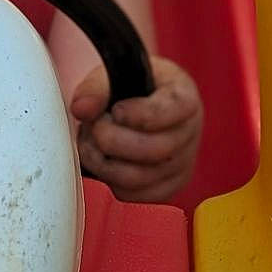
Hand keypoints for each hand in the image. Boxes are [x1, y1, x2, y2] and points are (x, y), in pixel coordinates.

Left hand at [70, 55, 201, 202]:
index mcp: (184, 98)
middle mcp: (189, 134)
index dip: (138, 115)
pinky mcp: (166, 188)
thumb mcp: (115, 75)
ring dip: (103, 163)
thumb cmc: (130, 89)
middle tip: (93, 126)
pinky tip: (102, 160)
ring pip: (139, 178)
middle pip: (154, 150)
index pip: (171, 112)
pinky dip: (109, 181)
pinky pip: (133, 195)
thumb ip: (96, 88)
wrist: (140, 107)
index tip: (115, 110)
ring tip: (91, 143)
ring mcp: (181, 165)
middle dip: (111, 140)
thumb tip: (82, 108)